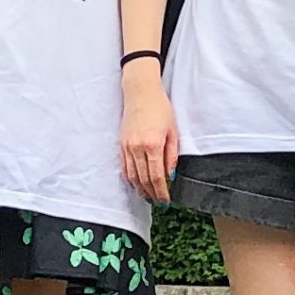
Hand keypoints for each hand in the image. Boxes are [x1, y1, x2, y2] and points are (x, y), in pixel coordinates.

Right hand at [120, 63, 178, 203]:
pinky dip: (130, 178)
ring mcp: (127, 146)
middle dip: (151, 193)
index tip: (166, 200)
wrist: (141, 92)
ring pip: (132, 176)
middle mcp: (137, 148)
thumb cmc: (160, 108)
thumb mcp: (173, 131)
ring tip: (148, 196)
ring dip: (140, 189)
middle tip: (158, 202)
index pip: (156, 176)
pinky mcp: (121, 144)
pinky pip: (124, 167)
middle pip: (143, 179)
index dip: (161, 191)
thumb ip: (171, 155)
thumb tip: (170, 175)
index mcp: (152, 145)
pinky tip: (136, 184)